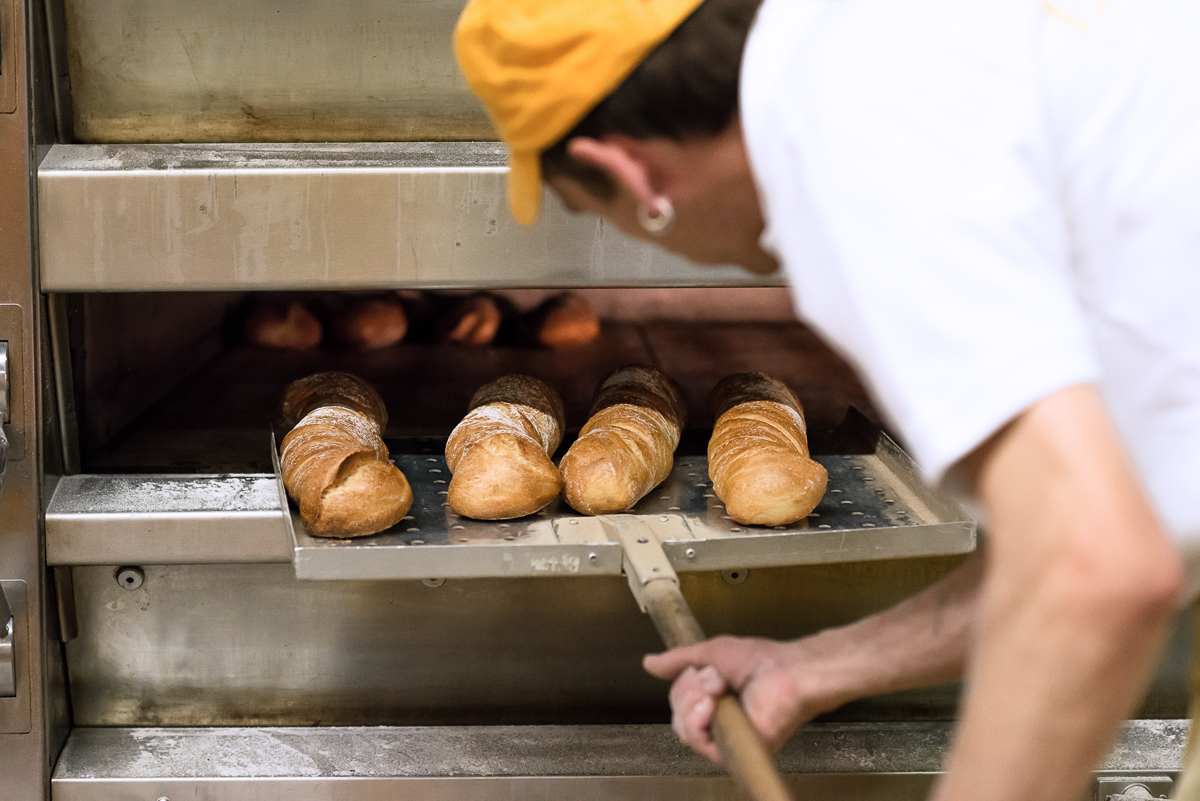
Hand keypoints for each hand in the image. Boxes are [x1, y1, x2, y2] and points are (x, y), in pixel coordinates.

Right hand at [643, 635, 842, 763]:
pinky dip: (698, 721)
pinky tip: (711, 706)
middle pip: (677, 716)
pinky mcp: (731, 751)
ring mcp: (724, 739)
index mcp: (713, 702)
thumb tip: (649, 663)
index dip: (683, 684)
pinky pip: (698, 742)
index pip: (678, 702)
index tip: (702, 670)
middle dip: (688, 691)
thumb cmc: (761, 661)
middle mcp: (717, 723)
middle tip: (714, 680)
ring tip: (717, 690)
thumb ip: (679, 660)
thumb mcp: (711, 653)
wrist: (787, 672)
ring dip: (694, 702)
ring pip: (684, 729)